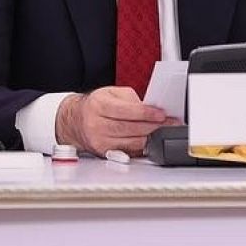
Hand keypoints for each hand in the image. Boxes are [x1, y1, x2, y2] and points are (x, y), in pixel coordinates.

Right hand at [54, 86, 172, 156]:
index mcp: (99, 105)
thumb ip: (131, 100)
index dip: (146, 113)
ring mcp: (99, 140)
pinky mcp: (103, 152)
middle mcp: (97, 124)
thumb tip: (151, 109)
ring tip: (164, 131)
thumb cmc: (96, 105)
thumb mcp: (111, 93)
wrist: (75, 120)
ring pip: (131, 142)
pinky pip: (128, 151)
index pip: (126, 111)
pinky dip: (141, 147)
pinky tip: (151, 141)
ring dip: (151, 137)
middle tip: (170, 124)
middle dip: (154, 126)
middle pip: (130, 128)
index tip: (162, 114)